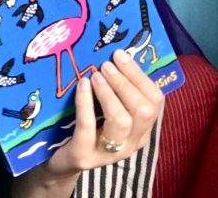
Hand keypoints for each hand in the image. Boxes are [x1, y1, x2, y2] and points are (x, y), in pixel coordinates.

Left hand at [16, 49, 164, 195]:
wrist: (63, 161)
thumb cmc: (89, 127)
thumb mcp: (108, 109)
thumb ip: (118, 90)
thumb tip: (118, 55)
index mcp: (142, 128)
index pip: (155, 100)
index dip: (140, 75)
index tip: (121, 55)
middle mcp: (132, 142)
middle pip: (143, 110)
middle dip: (125, 83)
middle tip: (106, 65)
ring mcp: (110, 153)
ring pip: (122, 121)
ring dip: (110, 93)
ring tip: (96, 76)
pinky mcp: (85, 156)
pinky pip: (89, 127)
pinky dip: (86, 102)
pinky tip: (82, 85)